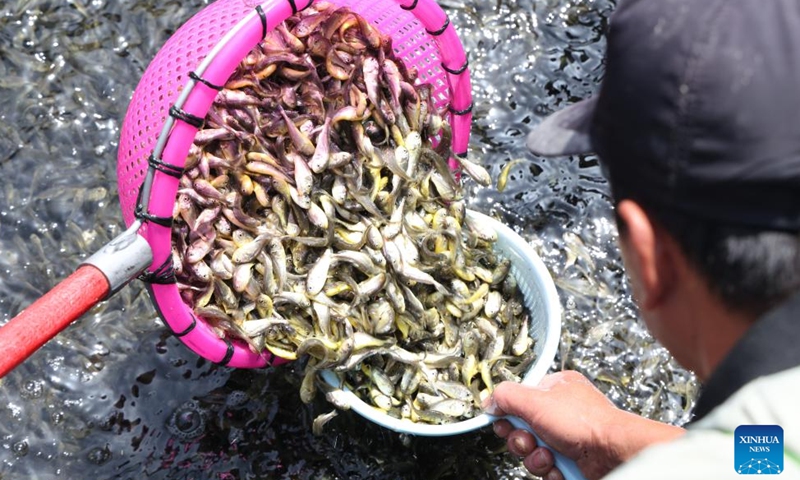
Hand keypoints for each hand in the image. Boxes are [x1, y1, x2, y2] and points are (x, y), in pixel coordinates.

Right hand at [485, 371, 684, 479]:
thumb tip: (490, 400)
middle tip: (530, 440)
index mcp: (555, 388)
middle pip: (522, 427)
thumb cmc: (585, 422)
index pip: (520, 398)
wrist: (612, 453)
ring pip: (533, 450)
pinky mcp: (571, 459)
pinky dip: (549, 470)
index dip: (508, 412)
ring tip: (548, 456)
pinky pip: (547, 466)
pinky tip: (558, 466)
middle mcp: (561, 411)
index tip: (502, 421)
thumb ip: (506, 396)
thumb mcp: (535, 400)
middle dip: (522, 440)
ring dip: (536, 457)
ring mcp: (567, 437)